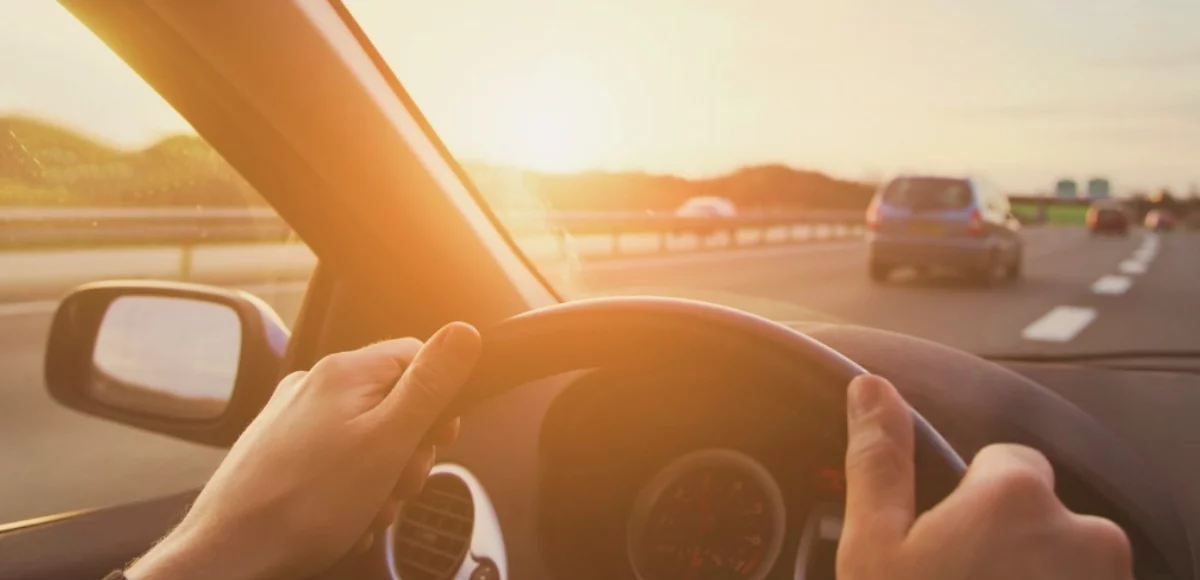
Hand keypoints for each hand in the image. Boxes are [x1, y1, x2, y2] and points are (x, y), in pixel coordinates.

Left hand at [127, 322, 481, 579]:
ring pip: (366, 439)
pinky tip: (342, 518)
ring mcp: (293, 420)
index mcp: (345, 372)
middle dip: (407, 452)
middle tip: (397, 485)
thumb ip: (430, 385)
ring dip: (380, 480)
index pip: (417, 357)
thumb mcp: (389, 441)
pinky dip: (349, 492)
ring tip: (365, 510)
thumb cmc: (304, 504)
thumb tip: (464, 333)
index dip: (439, 401)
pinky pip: (335, 463)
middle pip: (393, 403)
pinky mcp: (279, 452)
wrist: (229, 555)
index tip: (439, 439)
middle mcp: (314, 386)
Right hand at [838, 375, 1132, 579]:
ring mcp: (1111, 579)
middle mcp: (1085, 532)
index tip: (945, 547)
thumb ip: (879, 463)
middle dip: (1009, 541)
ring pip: (1067, 555)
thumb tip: (871, 388)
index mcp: (1017, 496)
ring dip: (1035, 571)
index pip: (1006, 463)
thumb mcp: (876, 549)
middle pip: (1041, 511)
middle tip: (962, 579)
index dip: (970, 504)